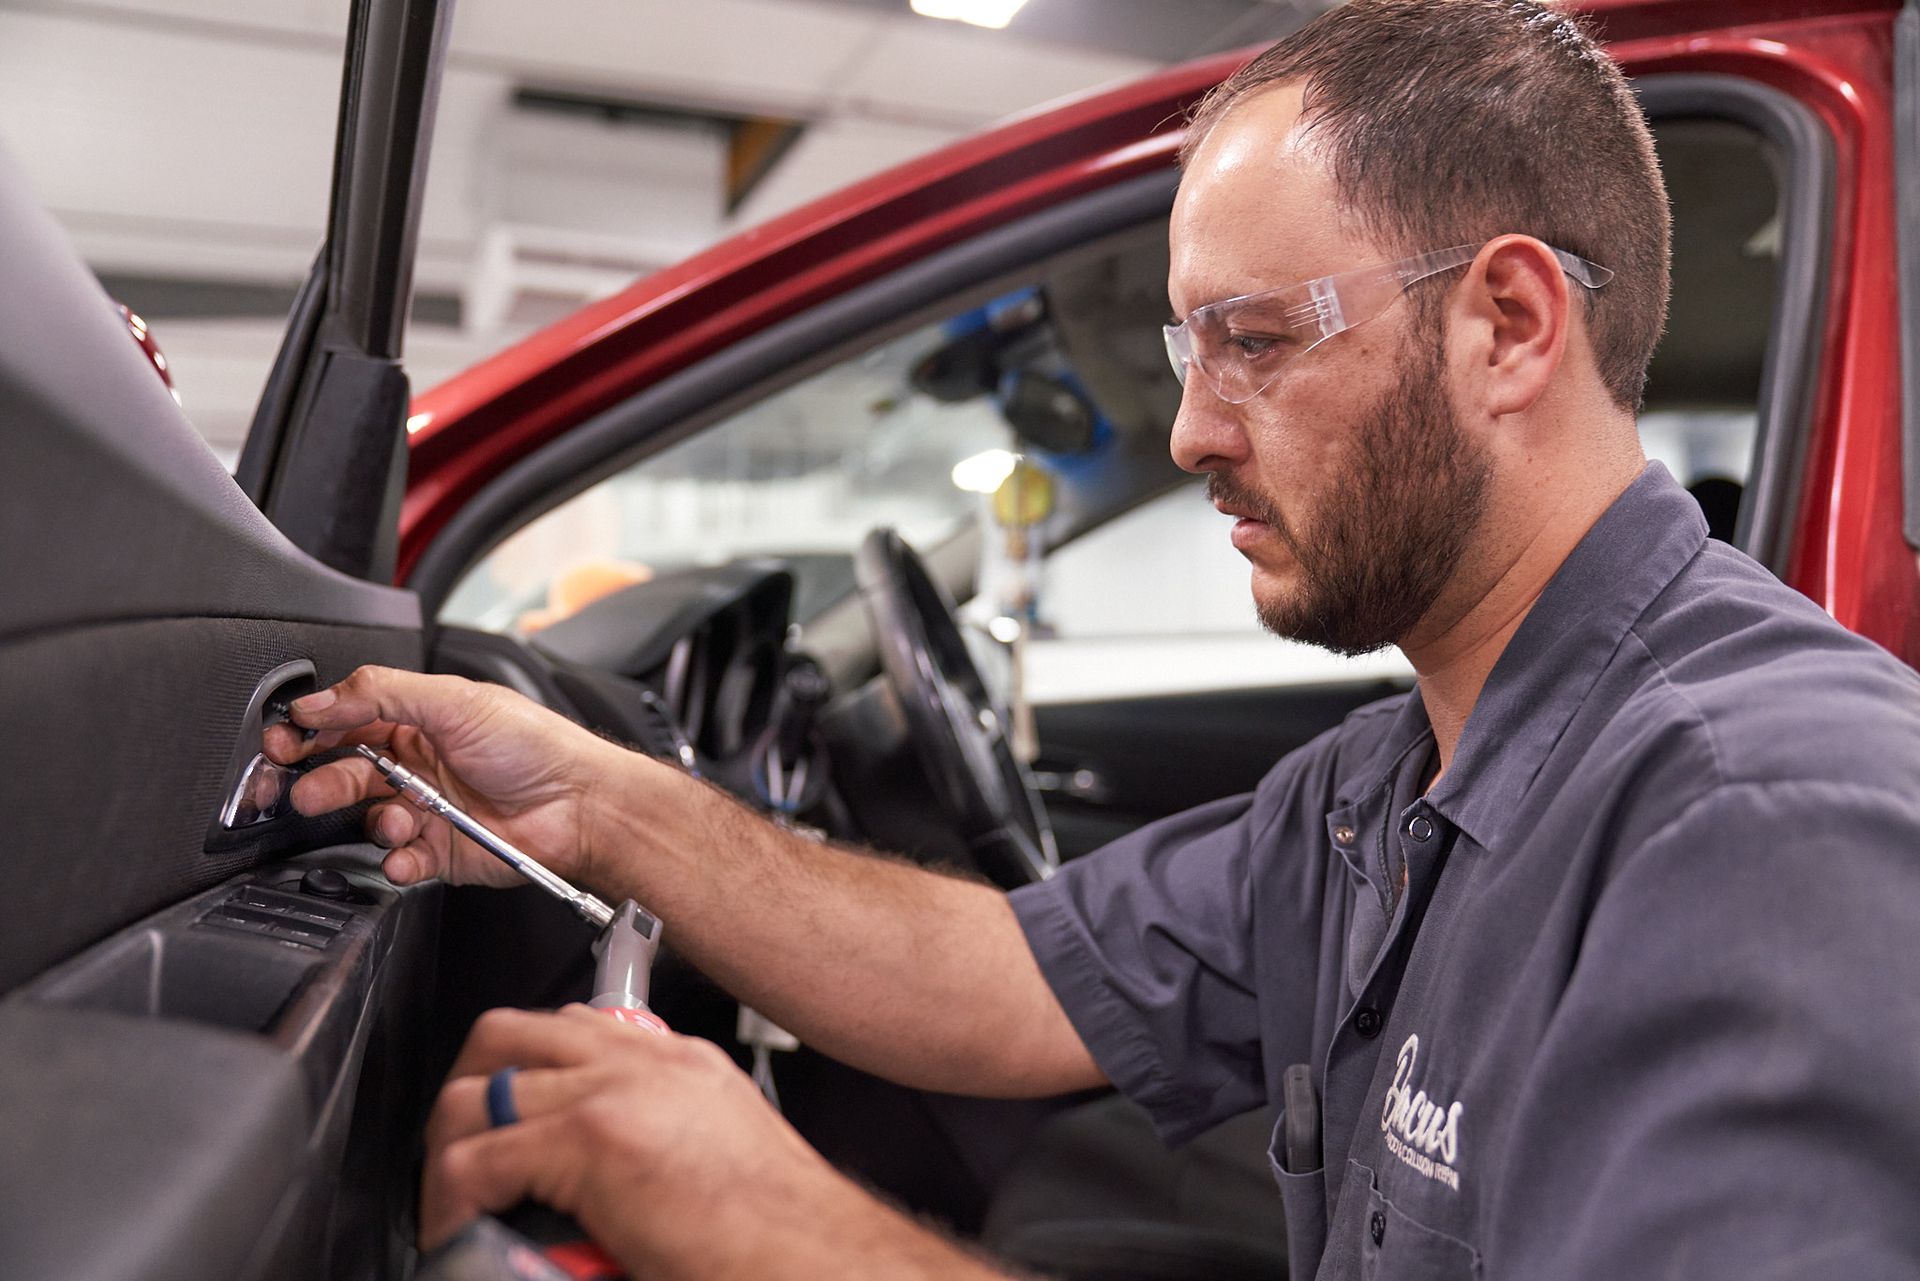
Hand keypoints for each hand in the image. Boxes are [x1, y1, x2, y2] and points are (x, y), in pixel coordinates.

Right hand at [262, 666, 620, 890]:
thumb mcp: (455, 700)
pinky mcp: (439, 853)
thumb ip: (381, 693)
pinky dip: (394, 861)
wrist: (582, 805)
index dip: (310, 733)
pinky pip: (397, 863)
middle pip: (343, 774)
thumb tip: (321, 698)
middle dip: (318, 782)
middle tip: (303, 790)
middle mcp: (416, 765)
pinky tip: (407, 852)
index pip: (345, 722)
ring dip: (371, 821)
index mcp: (416, 720)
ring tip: (397, 819)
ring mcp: (426, 811)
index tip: (285, 742)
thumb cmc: (536, 746)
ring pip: (368, 820)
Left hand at [419, 1007, 845, 1275]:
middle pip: (510, 1034)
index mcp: (681, 1065)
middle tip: (458, 1145)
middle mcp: (645, 1063)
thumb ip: (671, 1141)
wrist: (814, 1253)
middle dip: (467, 1086)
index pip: (578, 1028)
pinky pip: (474, 1161)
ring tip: (451, 1197)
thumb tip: (618, 1184)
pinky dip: (450, 1199)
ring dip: (448, 1147)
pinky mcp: (588, 1141)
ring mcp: (612, 1093)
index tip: (511, 1109)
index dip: (526, 1067)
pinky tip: (460, 1226)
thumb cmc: (784, 1228)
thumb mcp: (725, 1153)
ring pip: (476, 1092)